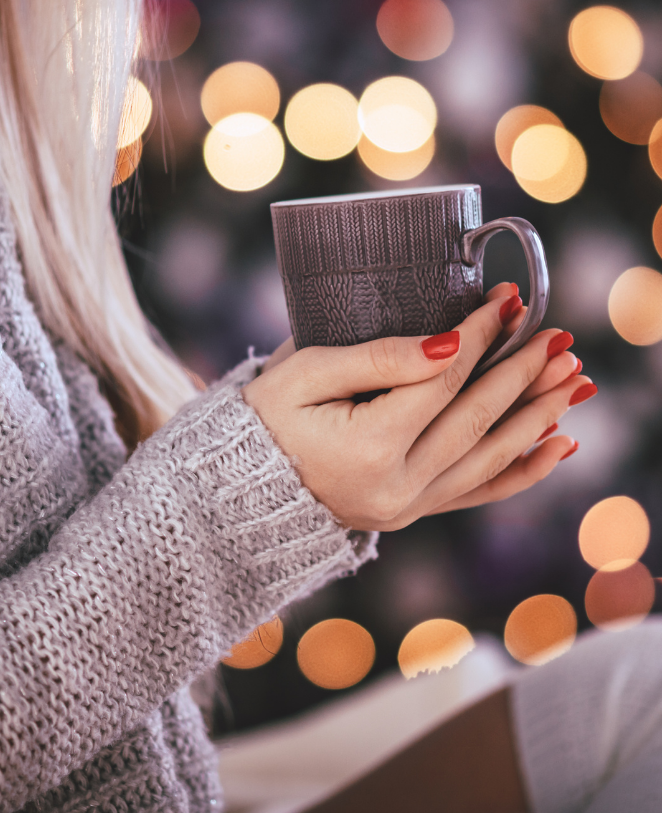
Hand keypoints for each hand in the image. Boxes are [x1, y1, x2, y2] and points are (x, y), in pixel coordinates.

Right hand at [243, 286, 591, 531]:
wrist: (236, 490)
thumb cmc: (260, 421)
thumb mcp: (302, 375)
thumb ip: (375, 358)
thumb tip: (449, 344)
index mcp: (366, 446)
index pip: (441, 380)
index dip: (479, 337)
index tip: (507, 301)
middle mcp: (396, 484)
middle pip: (476, 418)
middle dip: (523, 372)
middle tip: (561, 336)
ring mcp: (407, 505)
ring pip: (489, 457)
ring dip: (537, 415)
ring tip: (576, 381)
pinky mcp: (410, 512)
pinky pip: (479, 493)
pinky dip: (522, 470)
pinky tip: (559, 446)